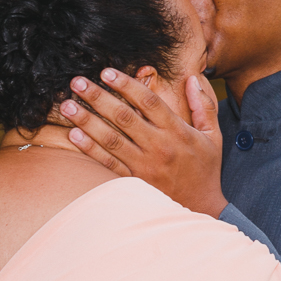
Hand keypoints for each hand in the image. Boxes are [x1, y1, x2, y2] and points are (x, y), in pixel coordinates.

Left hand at [59, 69, 227, 217]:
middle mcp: (159, 146)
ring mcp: (145, 166)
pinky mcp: (135, 182)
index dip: (126, 84)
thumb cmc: (206, 170)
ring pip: (111, 139)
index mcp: (177, 131)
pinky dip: (90, 149)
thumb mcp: (213, 135)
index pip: (148, 101)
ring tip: (67, 106)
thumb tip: (192, 79)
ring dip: (87, 120)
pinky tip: (74, 135)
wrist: (204, 209)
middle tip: (77, 82)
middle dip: (98, 97)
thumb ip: (204, 106)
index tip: (106, 72)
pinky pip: (109, 163)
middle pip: (124, 116)